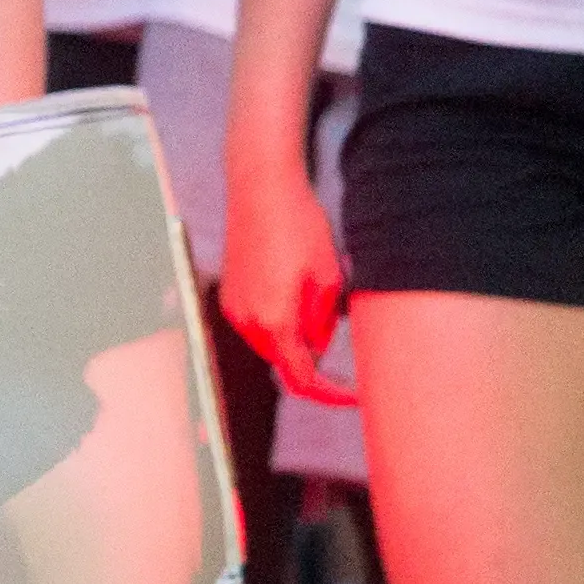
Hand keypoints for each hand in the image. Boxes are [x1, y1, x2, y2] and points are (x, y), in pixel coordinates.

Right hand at [216, 140, 350, 406]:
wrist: (261, 187)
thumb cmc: (298, 227)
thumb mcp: (329, 278)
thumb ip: (323, 323)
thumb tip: (317, 346)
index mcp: (275, 322)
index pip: (302, 378)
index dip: (330, 394)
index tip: (353, 395)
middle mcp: (247, 321)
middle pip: (284, 362)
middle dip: (314, 361)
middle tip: (345, 346)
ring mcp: (234, 306)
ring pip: (271, 342)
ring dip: (296, 339)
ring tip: (321, 304)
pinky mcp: (230, 291)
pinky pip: (257, 323)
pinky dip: (279, 321)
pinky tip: (297, 291)